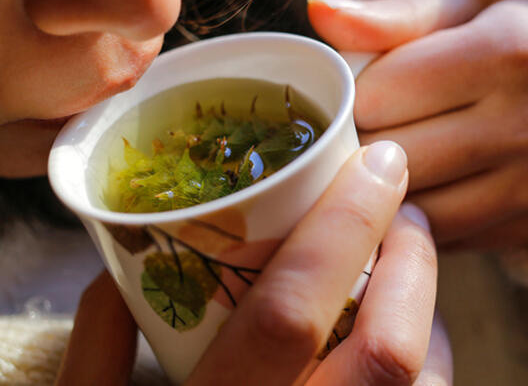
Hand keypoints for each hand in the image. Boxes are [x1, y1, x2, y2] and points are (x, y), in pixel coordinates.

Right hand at [56, 142, 451, 385]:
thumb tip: (119, 266)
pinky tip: (410, 339)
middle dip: (414, 259)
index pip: (293, 311)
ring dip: (430, 311)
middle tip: (405, 207)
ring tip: (408, 267)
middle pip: (389, 349)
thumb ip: (97, 349)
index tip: (378, 163)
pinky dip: (431, 362)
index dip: (345, 226)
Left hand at [308, 0, 527, 249]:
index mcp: (512, 49)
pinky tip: (423, 193)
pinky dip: (423, 222)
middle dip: (360, 150)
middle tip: (358, 135)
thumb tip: (320, 13)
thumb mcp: (469, 4)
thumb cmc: (527, 34)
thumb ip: (394, 15)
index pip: (380, 94)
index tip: (355, 96)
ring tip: (384, 166)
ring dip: (385, 196)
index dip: (352, 99)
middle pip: (394, 160)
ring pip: (418, 212)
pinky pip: (453, 240)